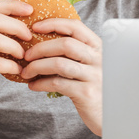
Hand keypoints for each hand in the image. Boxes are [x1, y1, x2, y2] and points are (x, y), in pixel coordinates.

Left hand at [19, 18, 102, 135]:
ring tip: (26, 72)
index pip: (76, 27)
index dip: (54, 24)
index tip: (36, 27)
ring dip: (36, 66)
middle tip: (26, 56)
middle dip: (40, 48)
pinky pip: (57, 83)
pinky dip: (40, 83)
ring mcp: (94, 76)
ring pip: (59, 64)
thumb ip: (76, 54)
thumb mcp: (92, 66)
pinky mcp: (87, 93)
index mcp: (99, 47)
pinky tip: (33, 86)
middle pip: (65, 44)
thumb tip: (42, 44)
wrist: (112, 115)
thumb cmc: (97, 88)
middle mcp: (99, 59)